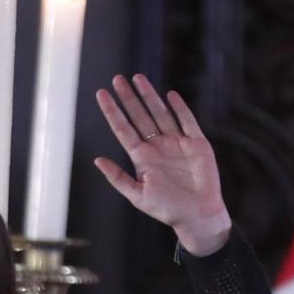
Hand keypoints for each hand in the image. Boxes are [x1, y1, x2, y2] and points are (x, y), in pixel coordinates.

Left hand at [93, 74, 231, 255]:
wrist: (197, 215)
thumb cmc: (166, 209)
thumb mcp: (137, 195)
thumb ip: (117, 177)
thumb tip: (97, 159)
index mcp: (141, 157)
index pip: (123, 129)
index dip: (112, 111)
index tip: (101, 94)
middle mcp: (157, 146)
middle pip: (140, 116)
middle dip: (128, 98)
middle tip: (117, 79)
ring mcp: (177, 143)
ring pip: (160, 113)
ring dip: (149, 96)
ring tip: (137, 78)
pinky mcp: (196, 143)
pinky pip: (187, 121)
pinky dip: (179, 108)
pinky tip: (170, 95)